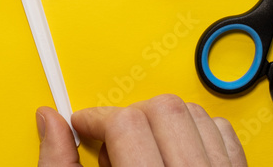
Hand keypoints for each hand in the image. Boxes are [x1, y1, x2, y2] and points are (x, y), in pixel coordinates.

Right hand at [37, 95, 245, 166]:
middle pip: (163, 111)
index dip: (97, 117)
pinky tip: (174, 154)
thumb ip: (59, 166)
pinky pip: (224, 136)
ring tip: (142, 152)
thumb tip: (48, 122)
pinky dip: (196, 135)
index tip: (83, 125)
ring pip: (195, 116)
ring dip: (163, 123)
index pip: (127, 125)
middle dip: (130, 118)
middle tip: (110, 144)